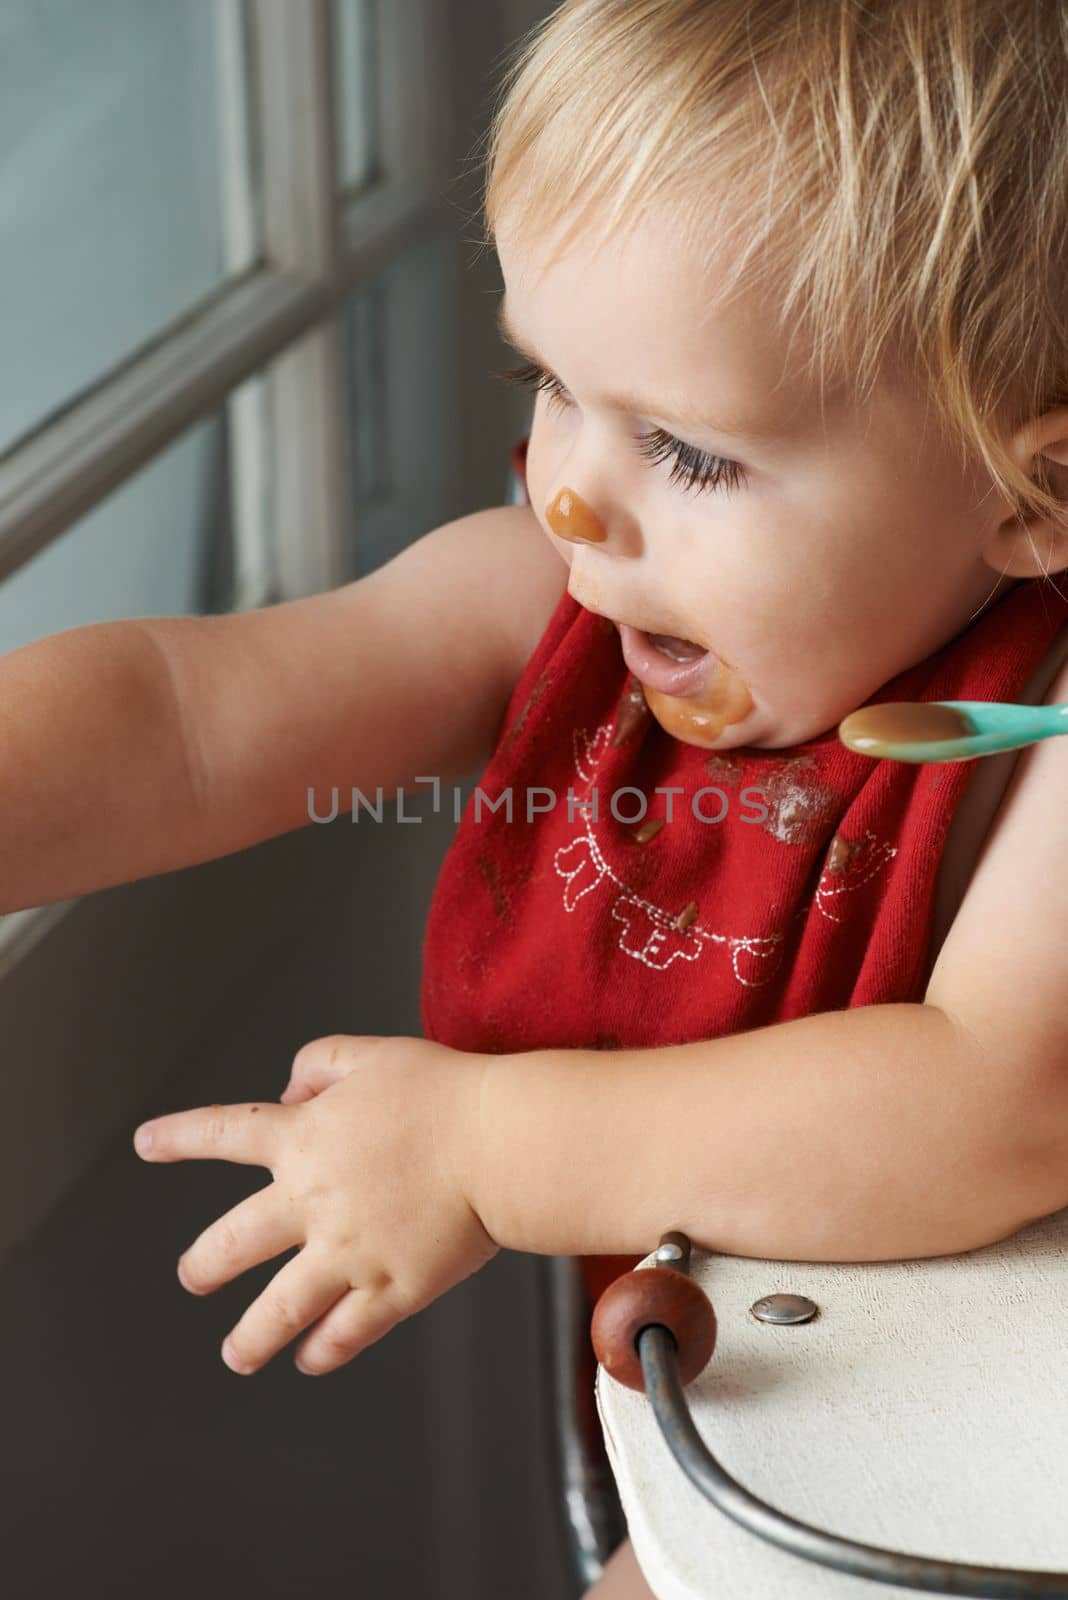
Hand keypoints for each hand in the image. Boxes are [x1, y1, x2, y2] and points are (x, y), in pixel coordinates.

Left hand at [132, 1035, 498, 1376]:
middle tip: (192, 1277)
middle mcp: (314, 1201)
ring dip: (250, 1337)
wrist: (500, 1144)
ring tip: (236, 1354)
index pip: (224, 1133)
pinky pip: (345, 1332)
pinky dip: (322, 1350)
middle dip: (203, 1265)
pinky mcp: (392, 1289)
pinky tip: (310, 1357)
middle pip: (234, 1242)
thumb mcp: (372, 1054)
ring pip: (279, 1308)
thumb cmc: (445, 1094)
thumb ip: (319, 1064)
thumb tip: (288, 1093)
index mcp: (305, 1138)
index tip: (145, 1144)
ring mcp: (349, 1252)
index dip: (180, 1137)